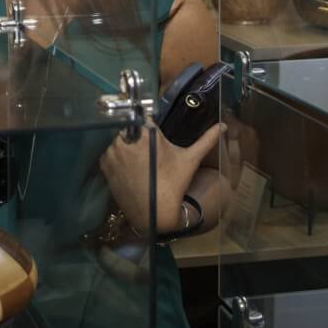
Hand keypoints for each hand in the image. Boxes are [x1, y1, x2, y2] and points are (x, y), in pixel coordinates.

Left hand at [99, 119, 222, 234]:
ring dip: (123, 143)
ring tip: (136, 157)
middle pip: (126, 125)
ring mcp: (112, 152)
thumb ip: (206, 140)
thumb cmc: (174, 184)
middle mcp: (125, 138)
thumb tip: (222, 126)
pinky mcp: (105, 165)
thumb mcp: (191, 160)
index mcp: (146, 133)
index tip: (149, 124)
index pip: (140, 113)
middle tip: (144, 146)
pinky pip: (107, 152)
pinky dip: (115, 155)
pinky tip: (126, 165)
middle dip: (134, 132)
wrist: (156, 214)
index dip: (144, 117)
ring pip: (115, 138)